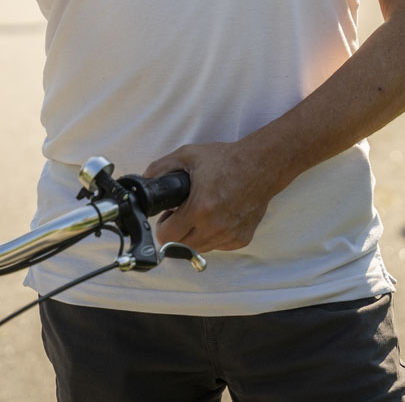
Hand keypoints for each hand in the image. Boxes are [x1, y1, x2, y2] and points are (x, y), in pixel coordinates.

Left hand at [142, 140, 284, 253]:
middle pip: (180, 247)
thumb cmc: (226, 159)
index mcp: (200, 209)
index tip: (168, 215)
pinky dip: (212, 235)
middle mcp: (215, 227)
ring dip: (194, 236)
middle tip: (181, 215)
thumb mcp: (188, 155)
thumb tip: (143, 181)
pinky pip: (217, 246)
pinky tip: (216, 217)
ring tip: (199, 214)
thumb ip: (160, 168)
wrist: (261, 165)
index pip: (166, 237)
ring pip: (199, 249)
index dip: (163, 226)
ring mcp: (229, 236)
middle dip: (176, 232)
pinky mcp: (241, 239)